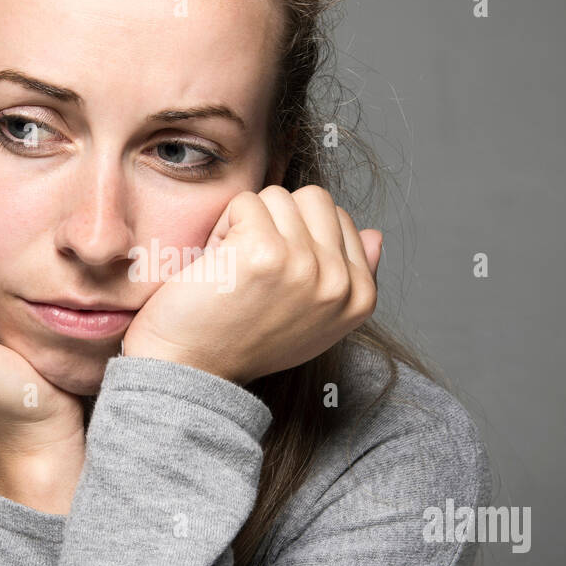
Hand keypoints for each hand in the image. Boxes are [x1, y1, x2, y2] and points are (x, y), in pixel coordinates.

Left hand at [120, 185, 381, 385]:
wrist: (191, 368)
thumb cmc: (243, 341)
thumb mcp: (314, 318)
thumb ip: (349, 276)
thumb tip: (373, 233)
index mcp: (360, 297)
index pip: (341, 218)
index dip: (299, 234)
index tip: (276, 278)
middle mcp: (340, 283)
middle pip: (314, 199)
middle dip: (277, 221)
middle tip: (252, 267)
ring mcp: (305, 265)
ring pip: (278, 196)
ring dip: (246, 224)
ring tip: (235, 269)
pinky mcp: (265, 250)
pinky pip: (245, 202)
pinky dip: (221, 228)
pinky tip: (217, 266)